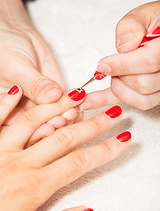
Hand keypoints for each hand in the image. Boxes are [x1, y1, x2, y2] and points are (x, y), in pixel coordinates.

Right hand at [0, 0, 80, 128]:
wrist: (19, 37)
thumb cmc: (6, 49)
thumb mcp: (16, 67)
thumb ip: (34, 84)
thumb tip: (53, 96)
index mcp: (6, 112)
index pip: (19, 130)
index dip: (34, 133)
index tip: (48, 128)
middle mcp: (23, 113)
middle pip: (40, 128)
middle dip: (54, 125)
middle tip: (65, 117)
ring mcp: (42, 106)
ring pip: (55, 119)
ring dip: (66, 117)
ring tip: (74, 110)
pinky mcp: (56, 97)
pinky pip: (66, 107)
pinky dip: (74, 107)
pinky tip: (79, 105)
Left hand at [0, 86, 130, 209]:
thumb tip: (88, 209)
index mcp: (34, 186)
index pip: (80, 161)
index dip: (105, 150)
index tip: (122, 139)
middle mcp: (20, 164)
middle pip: (65, 137)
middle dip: (93, 125)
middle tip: (112, 112)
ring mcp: (1, 149)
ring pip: (35, 120)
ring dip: (58, 106)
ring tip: (78, 95)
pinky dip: (5, 103)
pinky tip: (17, 90)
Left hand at [80, 1, 159, 110]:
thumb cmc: (158, 22)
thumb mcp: (145, 13)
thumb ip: (132, 25)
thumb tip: (123, 47)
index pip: (148, 61)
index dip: (122, 65)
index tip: (102, 65)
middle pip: (142, 84)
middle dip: (120, 75)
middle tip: (111, 63)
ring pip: (141, 99)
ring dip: (119, 88)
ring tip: (114, 73)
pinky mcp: (155, 94)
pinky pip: (137, 104)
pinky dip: (111, 102)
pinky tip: (91, 100)